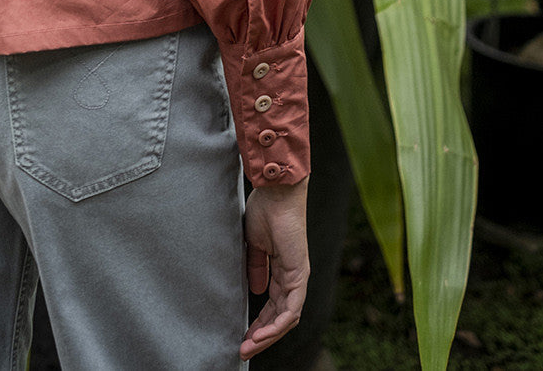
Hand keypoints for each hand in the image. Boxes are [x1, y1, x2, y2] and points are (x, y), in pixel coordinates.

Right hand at [240, 177, 308, 360]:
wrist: (275, 192)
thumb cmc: (264, 210)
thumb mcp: (254, 244)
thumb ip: (256, 267)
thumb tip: (255, 290)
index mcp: (282, 270)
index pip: (273, 306)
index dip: (259, 324)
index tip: (243, 337)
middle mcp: (293, 278)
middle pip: (281, 318)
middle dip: (262, 336)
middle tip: (243, 349)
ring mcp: (298, 277)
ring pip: (287, 319)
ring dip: (268, 336)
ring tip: (248, 346)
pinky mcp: (299, 274)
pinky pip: (292, 309)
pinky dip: (277, 325)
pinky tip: (261, 334)